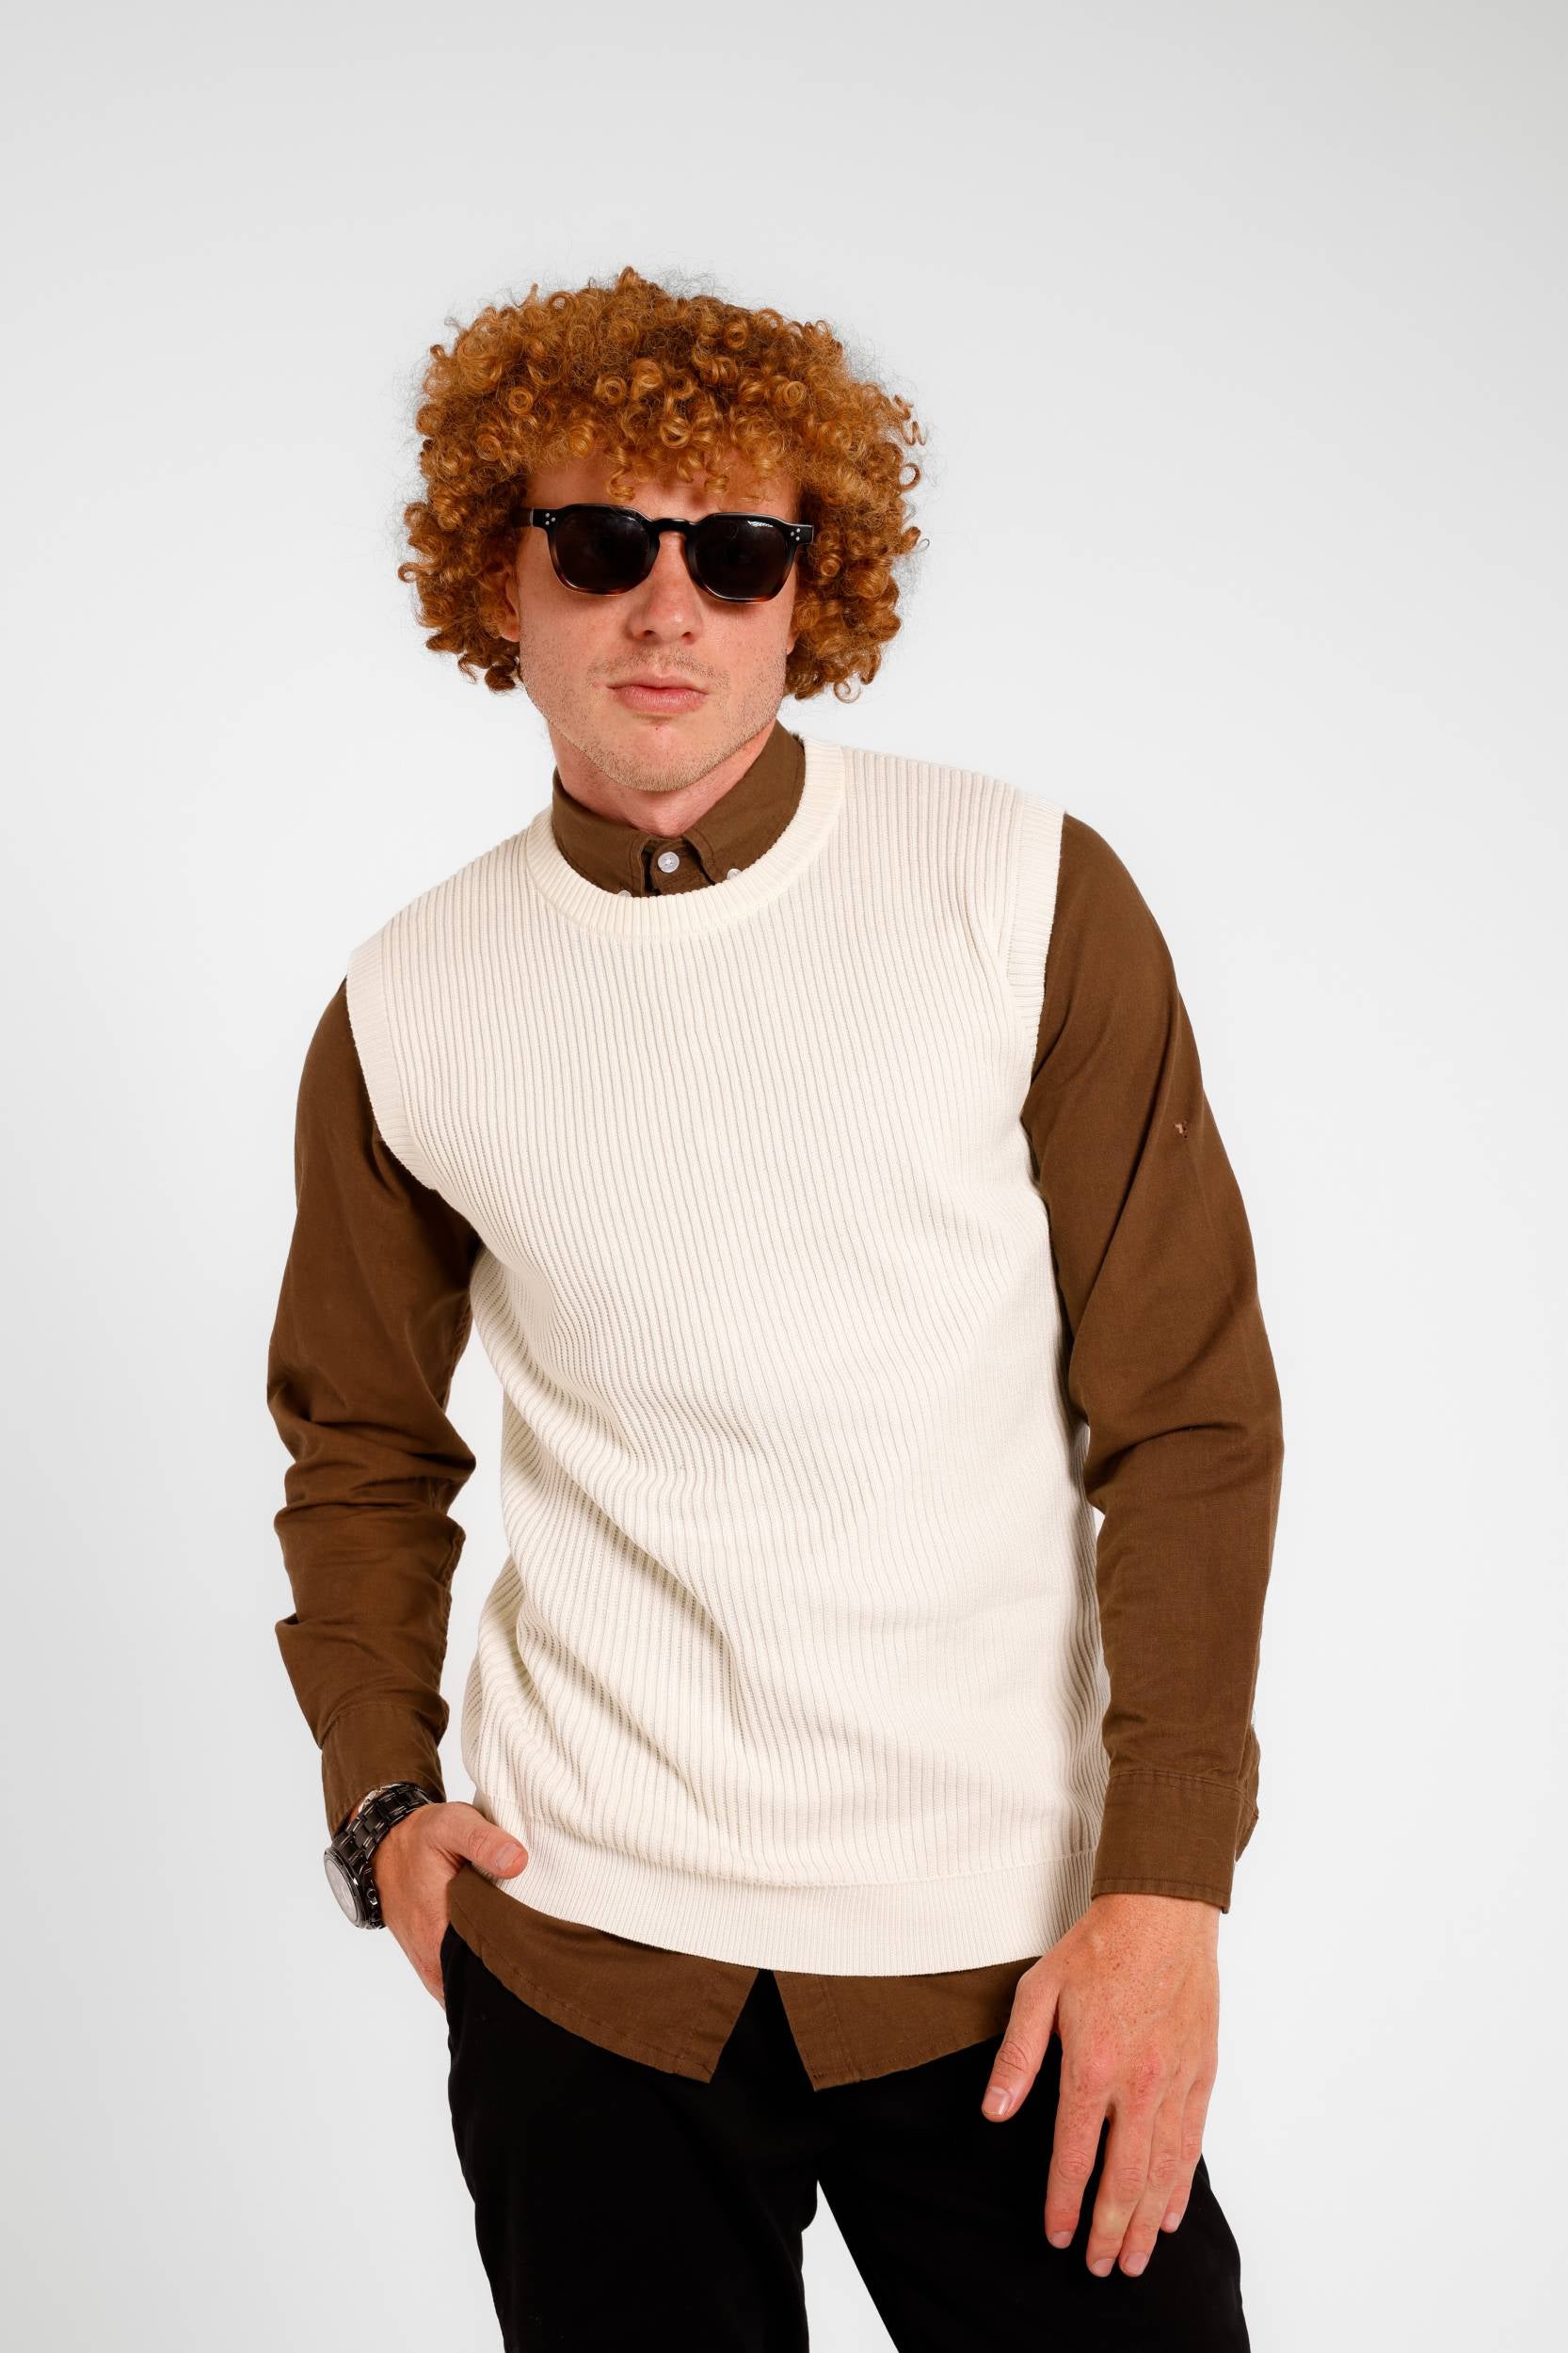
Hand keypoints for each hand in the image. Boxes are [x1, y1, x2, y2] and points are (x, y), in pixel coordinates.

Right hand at [367, 1801, 528, 2002]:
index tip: (546, 1946)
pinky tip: (505, 1948)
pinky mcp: (434, 1961)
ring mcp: (432, 1965)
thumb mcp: (451, 1825)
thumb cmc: (420, 1838)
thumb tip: (518, 1862)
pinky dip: (483, 1969)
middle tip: (545, 1947)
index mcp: (438, 1934)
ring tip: (529, 1947)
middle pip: (483, 1985)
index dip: (520, 1960)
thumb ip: (484, 1841)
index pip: (488, 1970)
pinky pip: (462, 1979)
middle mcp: (433, 1960)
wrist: (385, 1848)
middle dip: (515, 1972)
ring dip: (498, 1973)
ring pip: (473, 1985)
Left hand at [979, 1892, 1220, 2277]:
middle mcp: (1138, 2084)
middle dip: (1111, 2231)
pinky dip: (1182, 2184)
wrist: (1162, 1912)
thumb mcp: (1038, 1992)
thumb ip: (1017, 2058)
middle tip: (1102, 2268)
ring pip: (1163, 2170)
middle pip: (1124, 2178)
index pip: (1075, 2154)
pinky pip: (1192, 2143)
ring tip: (1136, 2260)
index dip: (1065, 2202)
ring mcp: (1175, 2082)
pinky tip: (1171, 2213)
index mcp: (1092, 2065)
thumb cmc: (1097, 1948)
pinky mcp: (1200, 2073)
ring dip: (1148, 2222)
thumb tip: (995, 2112)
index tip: (1058, 2235)